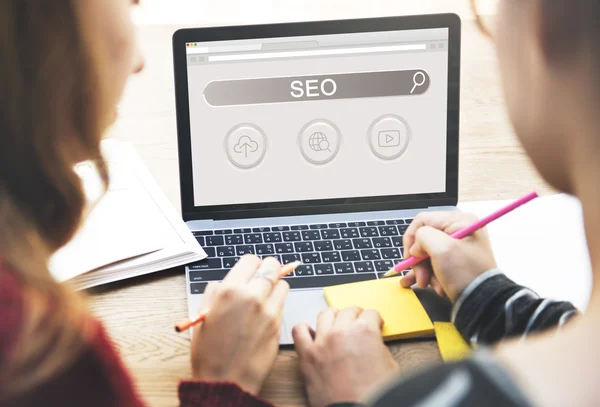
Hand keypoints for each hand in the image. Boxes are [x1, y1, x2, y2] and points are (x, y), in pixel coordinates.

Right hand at [190, 255, 289, 394]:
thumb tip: (224, 283)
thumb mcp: (202, 316)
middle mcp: (252, 296)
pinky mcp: (279, 324)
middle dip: (267, 270)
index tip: (249, 271)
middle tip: (261, 278)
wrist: (226, 381)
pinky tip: (265, 314)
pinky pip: (283, 303)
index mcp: (230, 291)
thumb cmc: (209, 352)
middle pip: (272, 266)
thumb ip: (215, 293)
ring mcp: (269, 310)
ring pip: (283, 283)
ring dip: (275, 286)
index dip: (250, 265)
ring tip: (263, 298)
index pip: (251, 260)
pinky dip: (277, 303)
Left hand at [292, 307, 398, 406]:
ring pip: (325, 314)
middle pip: (348, 311)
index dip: (374, 320)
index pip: (371, 313)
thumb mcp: (390, 366)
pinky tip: (312, 334)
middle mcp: (342, 331)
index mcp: (365, 332)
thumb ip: (380, 347)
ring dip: (333, 317)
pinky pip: (299, 331)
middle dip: (356, 316)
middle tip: (357, 324)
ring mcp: (322, 341)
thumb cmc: (373, 394)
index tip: (373, 324)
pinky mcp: (307, 354)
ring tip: (336, 325)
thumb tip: (373, 343)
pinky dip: (305, 329)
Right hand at [400, 211, 496, 300]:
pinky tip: (428, 285)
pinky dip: (430, 275)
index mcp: (459, 221)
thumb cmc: (466, 273)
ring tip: (427, 284)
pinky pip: (435, 264)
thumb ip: (422, 237)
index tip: (410, 256)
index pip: (422, 220)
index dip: (411, 238)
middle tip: (420, 276)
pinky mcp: (456, 262)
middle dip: (419, 260)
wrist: (483, 302)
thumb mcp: (441, 249)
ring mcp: (458, 247)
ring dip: (424, 271)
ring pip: (427, 254)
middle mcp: (459, 231)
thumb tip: (416, 246)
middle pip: (424, 239)